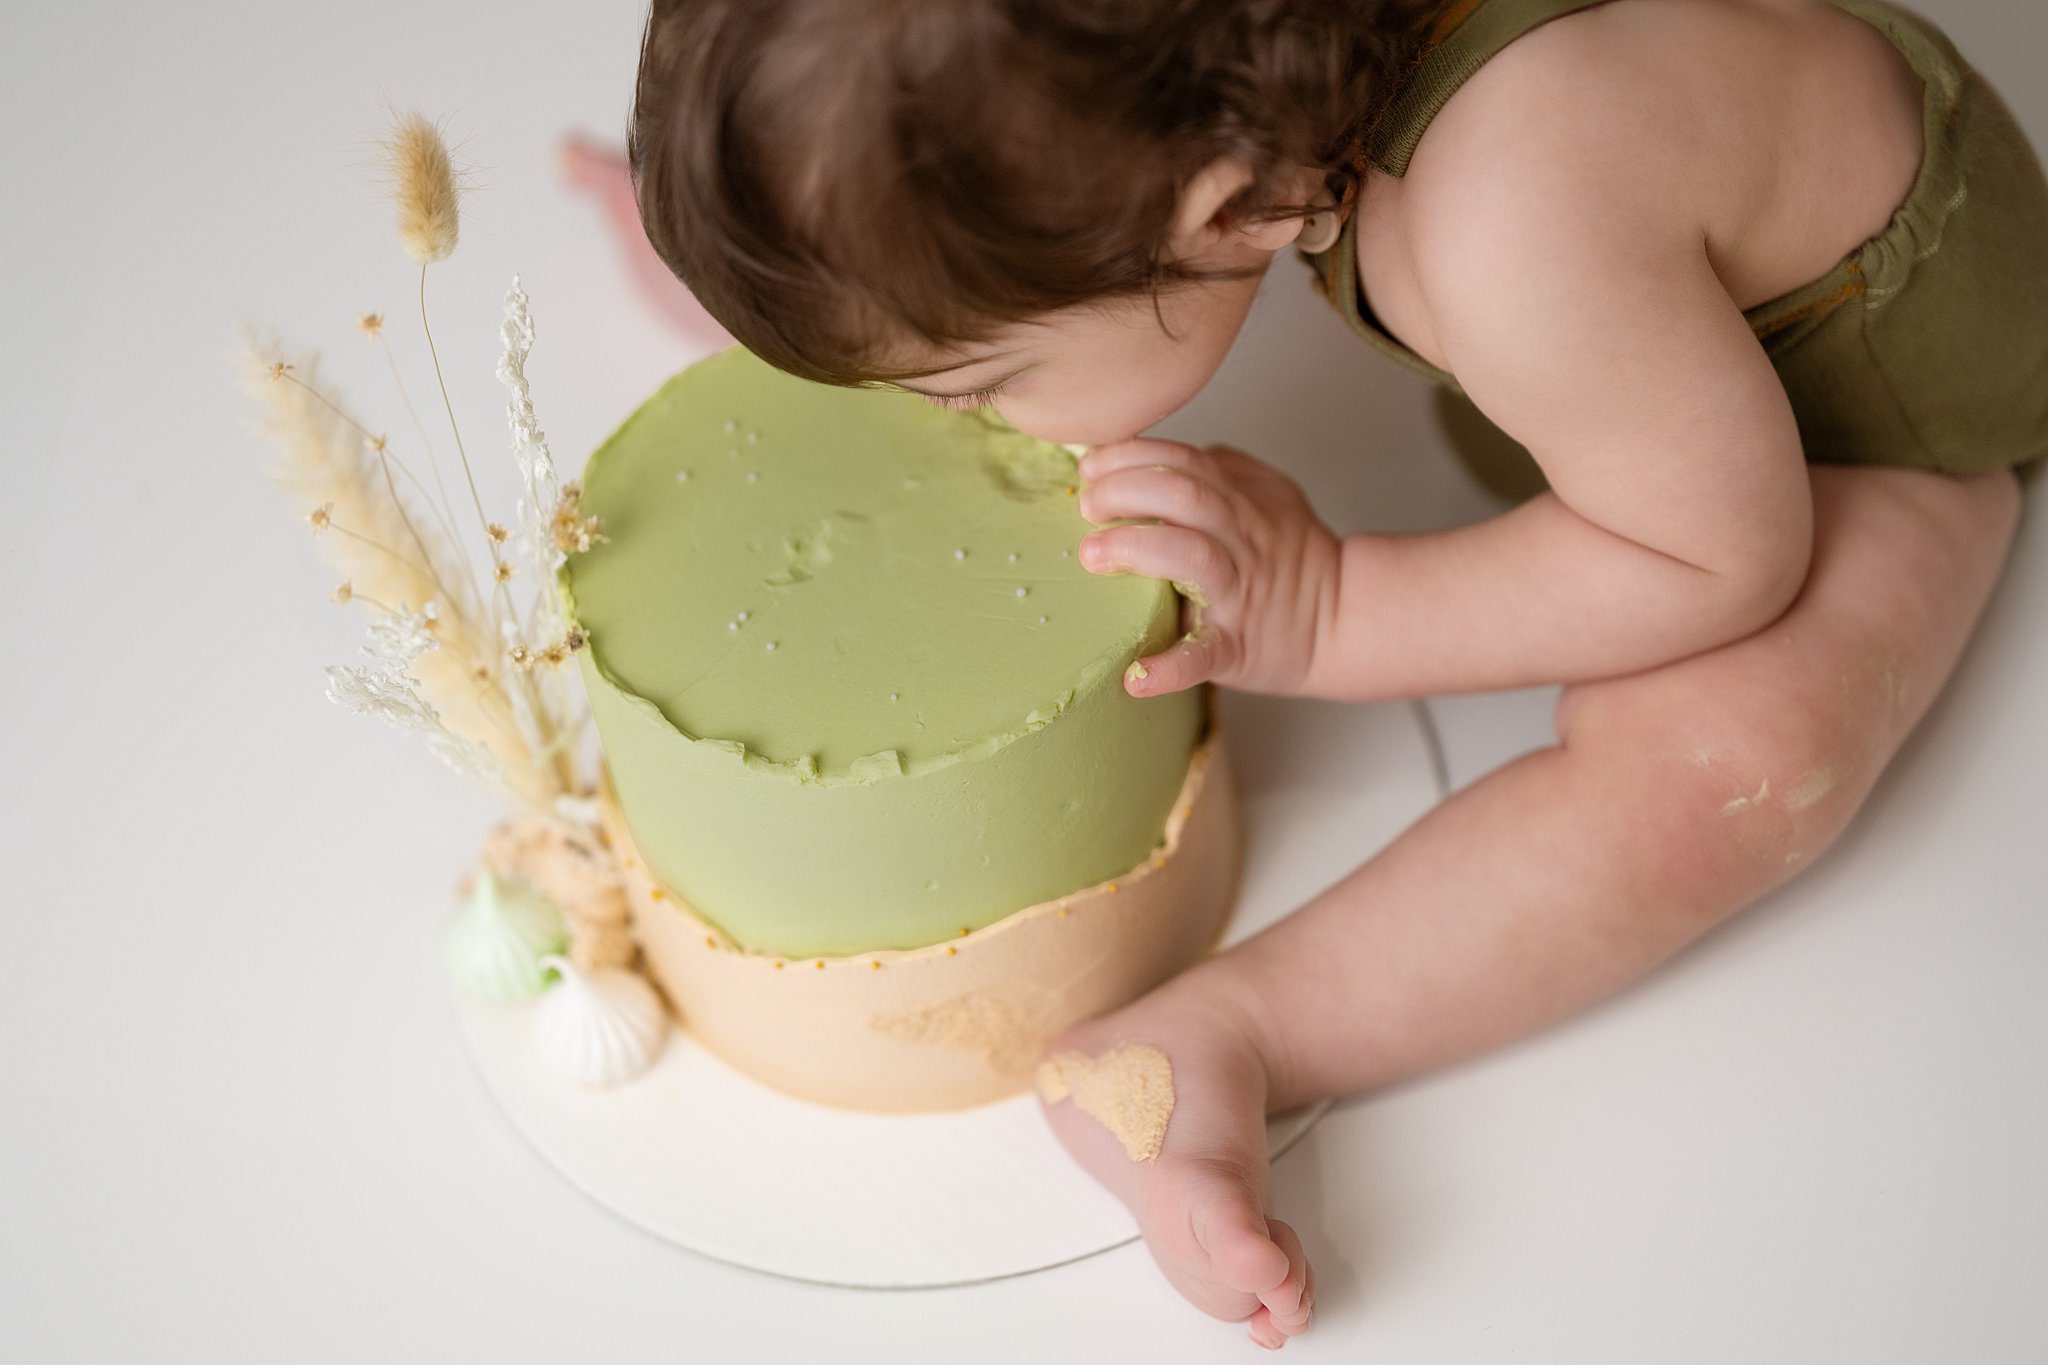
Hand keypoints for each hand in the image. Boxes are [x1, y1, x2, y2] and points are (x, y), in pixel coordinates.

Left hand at [1076, 439, 1340, 696]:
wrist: (1343, 618)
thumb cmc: (1295, 556)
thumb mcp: (1271, 494)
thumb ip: (1223, 467)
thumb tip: (1165, 452)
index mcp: (1239, 502)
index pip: (1182, 460)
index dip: (1132, 455)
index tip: (1092, 464)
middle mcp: (1239, 540)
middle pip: (1184, 496)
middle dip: (1126, 490)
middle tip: (1087, 506)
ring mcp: (1239, 594)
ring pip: (1192, 556)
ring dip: (1136, 549)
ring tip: (1093, 555)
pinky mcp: (1237, 647)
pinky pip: (1205, 655)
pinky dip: (1169, 668)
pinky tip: (1135, 677)